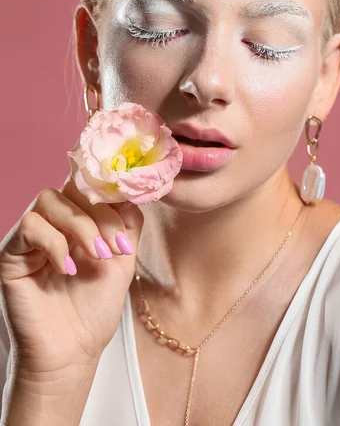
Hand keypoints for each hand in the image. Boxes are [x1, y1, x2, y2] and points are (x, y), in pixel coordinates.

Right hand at [0, 174, 143, 380]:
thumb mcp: (123, 260)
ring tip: (97, 256)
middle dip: (101, 215)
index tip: (127, 231)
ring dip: (80, 225)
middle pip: (71, 188)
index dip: (110, 198)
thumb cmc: (95, 308)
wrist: (72, 352)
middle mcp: (53, 223)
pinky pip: (29, 226)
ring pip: (49, 200)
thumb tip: (128, 191)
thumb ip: (128, 223)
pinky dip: (54, 243)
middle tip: (114, 248)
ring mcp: (30, 237)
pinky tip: (68, 269)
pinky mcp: (11, 254)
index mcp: (78, 221)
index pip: (88, 186)